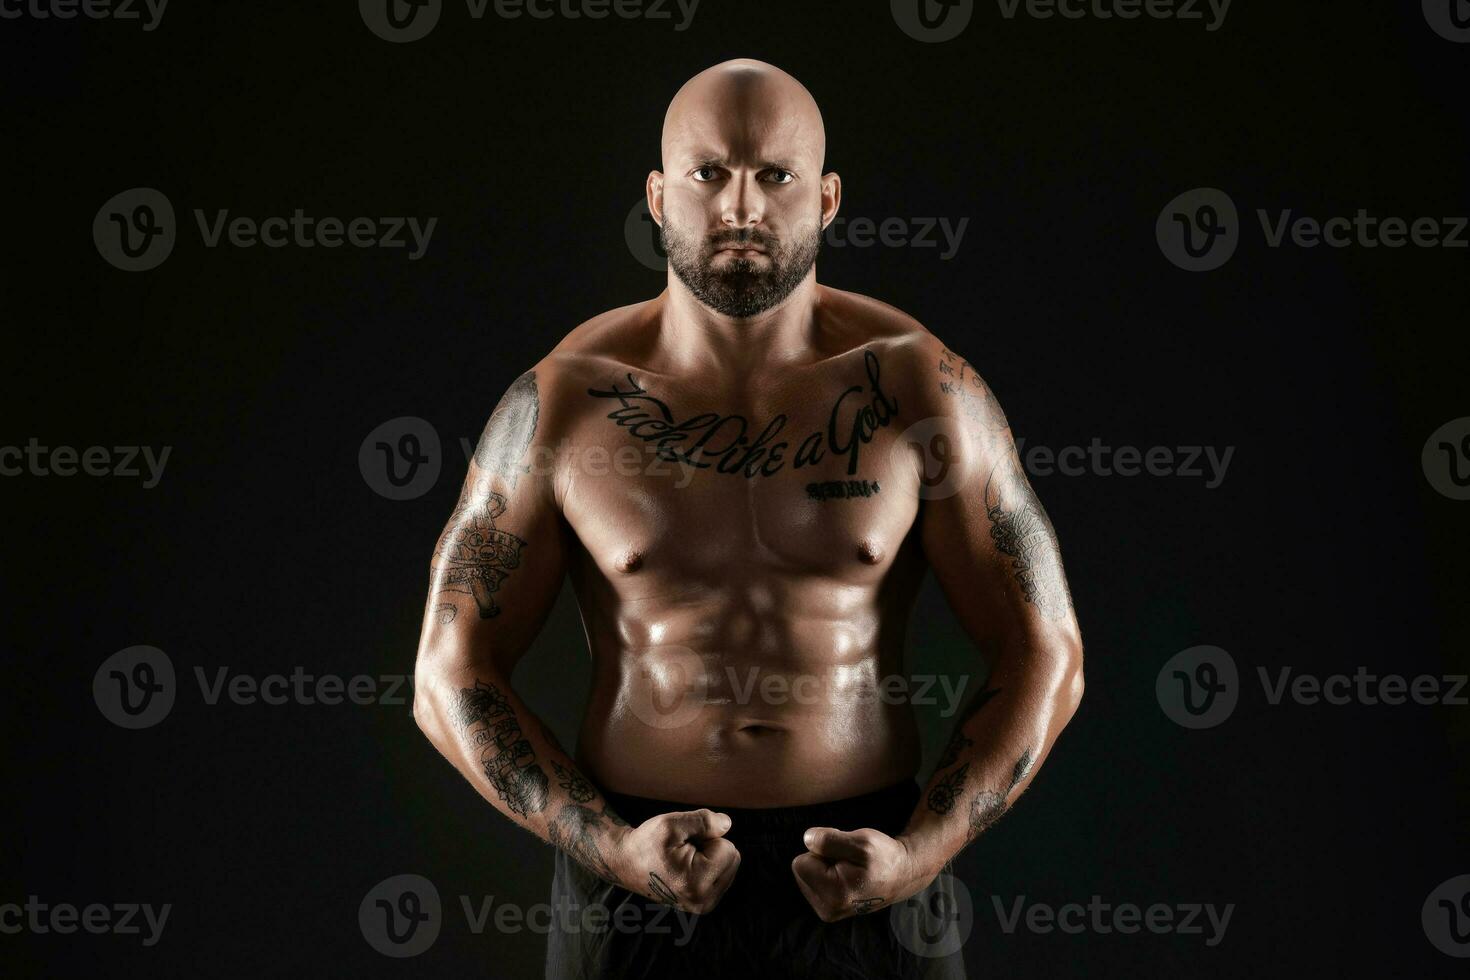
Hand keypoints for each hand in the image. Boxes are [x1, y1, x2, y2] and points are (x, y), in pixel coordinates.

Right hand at [611, 809, 741, 913]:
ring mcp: (703, 907)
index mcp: (696, 882)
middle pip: (733, 860)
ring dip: (711, 858)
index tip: (685, 843)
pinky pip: (722, 877)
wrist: (626, 863)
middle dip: (713, 848)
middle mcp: (702, 901)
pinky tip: (688, 868)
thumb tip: (727, 825)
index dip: (708, 838)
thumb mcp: (671, 824)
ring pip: (729, 868)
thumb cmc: (646, 842)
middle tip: (685, 850)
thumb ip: (704, 822)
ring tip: (685, 859)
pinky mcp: (702, 906)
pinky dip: (709, 868)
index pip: (729, 848)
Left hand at [791, 828, 932, 921]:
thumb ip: (829, 840)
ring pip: (807, 876)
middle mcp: (827, 909)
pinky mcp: (829, 910)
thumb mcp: (861, 841)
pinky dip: (827, 876)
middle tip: (848, 859)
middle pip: (802, 870)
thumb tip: (807, 840)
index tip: (844, 853)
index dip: (821, 850)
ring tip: (849, 867)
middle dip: (821, 859)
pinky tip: (847, 876)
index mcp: (833, 893)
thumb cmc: (884, 857)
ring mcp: (828, 912)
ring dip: (824, 867)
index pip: (800, 862)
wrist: (902, 875)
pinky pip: (814, 884)